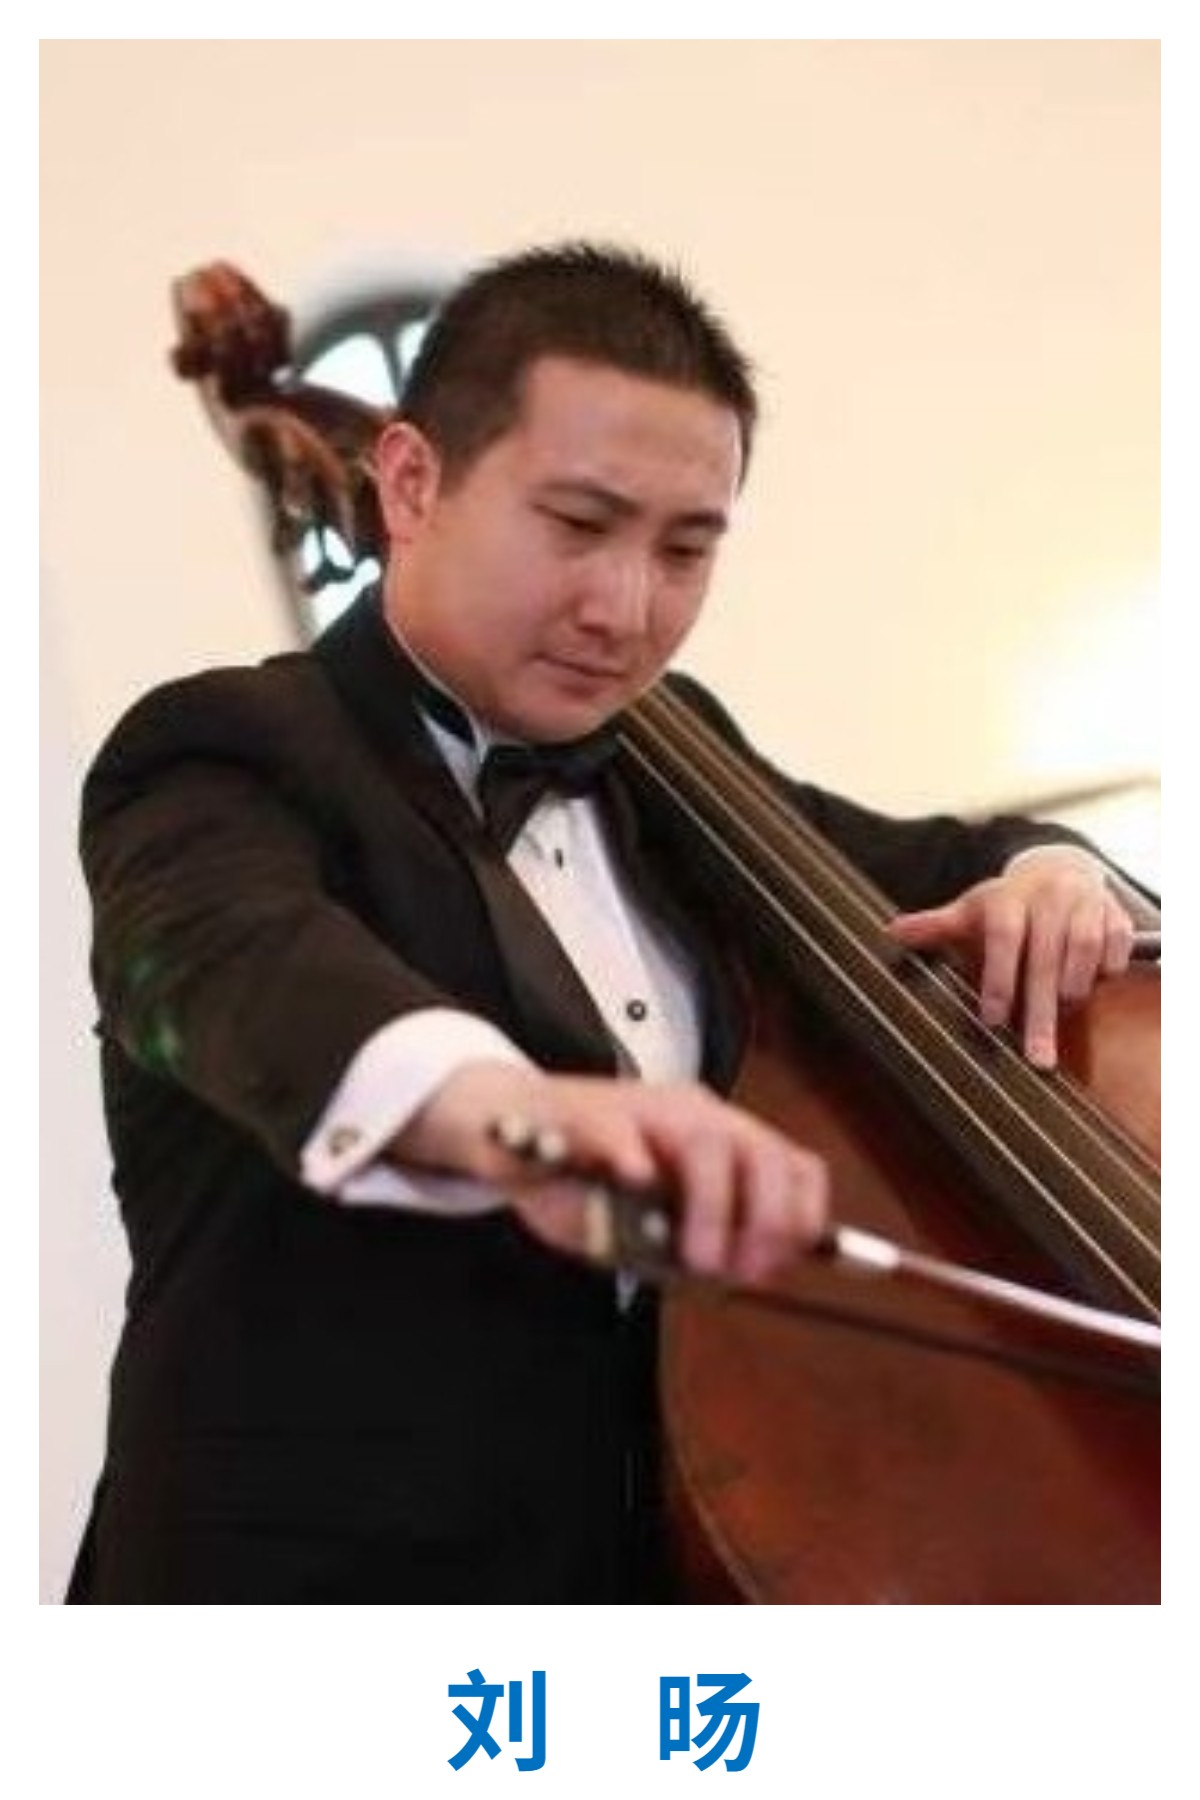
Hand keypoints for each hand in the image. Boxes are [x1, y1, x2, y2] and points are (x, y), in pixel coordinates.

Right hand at [389, 1061, 828, 1284]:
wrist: (504, 1124)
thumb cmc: (579, 1176)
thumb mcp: (646, 1219)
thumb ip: (689, 1242)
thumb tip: (742, 1274)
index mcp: (717, 1137)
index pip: (792, 1165)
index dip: (798, 1218)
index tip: (777, 1267)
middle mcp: (691, 1115)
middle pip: (760, 1152)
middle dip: (766, 1217)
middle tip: (743, 1270)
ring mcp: (640, 1110)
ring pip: (704, 1143)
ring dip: (712, 1208)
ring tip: (696, 1257)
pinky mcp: (584, 1114)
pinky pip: (617, 1130)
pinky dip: (634, 1162)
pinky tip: (636, 1187)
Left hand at [888, 848, 1134, 1067]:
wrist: (1058, 869)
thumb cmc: (1007, 902)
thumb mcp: (969, 911)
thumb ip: (936, 926)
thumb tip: (892, 932)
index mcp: (1008, 898)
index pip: (1003, 938)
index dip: (999, 979)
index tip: (992, 1022)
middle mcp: (1048, 896)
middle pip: (1045, 959)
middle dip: (1042, 1013)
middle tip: (1037, 1061)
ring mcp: (1086, 903)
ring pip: (1085, 950)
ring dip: (1074, 989)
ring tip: (1061, 1014)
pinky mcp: (1116, 914)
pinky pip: (1118, 948)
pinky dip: (1108, 970)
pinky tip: (1093, 986)